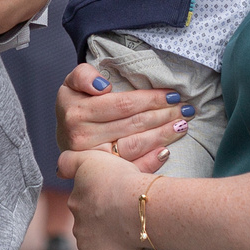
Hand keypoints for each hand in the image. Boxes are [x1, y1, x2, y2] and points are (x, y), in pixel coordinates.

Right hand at [54, 62, 186, 170]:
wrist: (64, 134)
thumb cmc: (75, 104)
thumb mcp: (72, 83)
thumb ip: (83, 76)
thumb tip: (104, 86)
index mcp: (77, 113)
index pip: (122, 104)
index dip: (150, 99)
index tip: (172, 94)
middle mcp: (82, 138)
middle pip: (132, 125)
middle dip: (163, 115)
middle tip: (186, 109)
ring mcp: (92, 158)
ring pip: (134, 146)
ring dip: (162, 136)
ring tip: (182, 125)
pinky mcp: (101, 173)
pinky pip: (129, 167)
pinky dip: (149, 161)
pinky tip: (166, 152)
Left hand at [57, 147, 149, 249]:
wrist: (140, 210)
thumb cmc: (122, 181)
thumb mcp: (92, 158)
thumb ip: (69, 161)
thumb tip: (57, 171)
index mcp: (76, 201)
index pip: (85, 203)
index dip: (101, 202)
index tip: (116, 200)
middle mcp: (77, 225)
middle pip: (90, 226)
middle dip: (103, 224)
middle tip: (125, 219)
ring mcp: (86, 247)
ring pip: (96, 245)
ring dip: (108, 242)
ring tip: (130, 235)